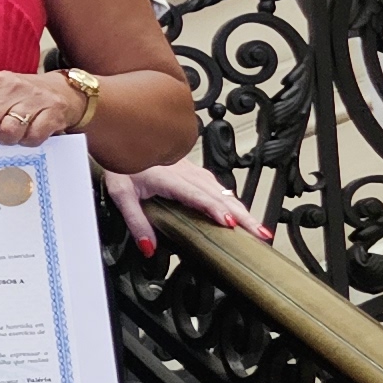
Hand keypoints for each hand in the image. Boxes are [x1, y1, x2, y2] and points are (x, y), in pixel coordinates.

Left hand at [0, 69, 89, 171]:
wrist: (62, 90)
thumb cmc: (20, 100)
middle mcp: (9, 86)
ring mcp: (32, 97)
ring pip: (9, 132)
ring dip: (11, 140)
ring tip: (16, 131)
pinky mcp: (53, 110)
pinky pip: (33, 137)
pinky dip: (30, 141)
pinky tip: (32, 131)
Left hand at [103, 148, 268, 256]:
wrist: (124, 135)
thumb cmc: (123, 161)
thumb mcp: (121, 194)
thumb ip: (136, 221)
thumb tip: (149, 247)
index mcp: (171, 178)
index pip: (199, 196)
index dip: (216, 210)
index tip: (232, 224)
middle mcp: (187, 173)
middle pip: (221, 196)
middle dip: (244, 216)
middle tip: (261, 234)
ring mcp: (193, 171)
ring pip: (223, 190)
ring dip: (242, 209)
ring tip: (257, 228)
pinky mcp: (194, 171)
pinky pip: (218, 186)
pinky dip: (232, 200)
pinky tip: (238, 211)